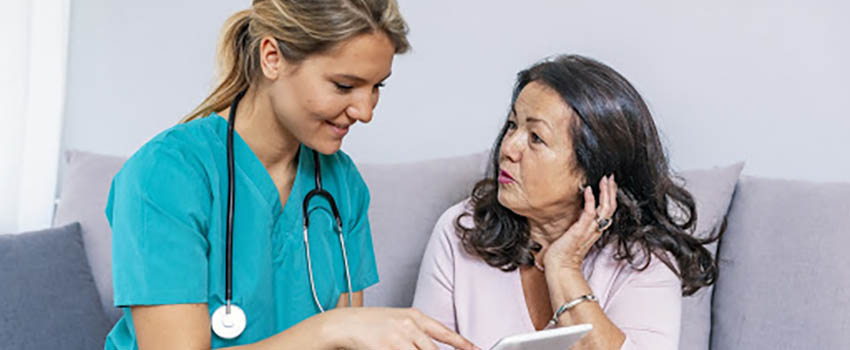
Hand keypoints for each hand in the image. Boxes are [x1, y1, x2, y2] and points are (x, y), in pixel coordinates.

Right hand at [324, 307, 479, 349]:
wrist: (341, 324)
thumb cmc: (367, 323)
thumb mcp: (396, 320)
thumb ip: (414, 332)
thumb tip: (430, 345)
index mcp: (413, 315)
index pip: (443, 331)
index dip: (462, 343)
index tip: (475, 349)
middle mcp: (408, 326)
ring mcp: (397, 339)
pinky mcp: (386, 349)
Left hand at [542, 175, 617, 272]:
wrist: (559, 266)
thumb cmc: (563, 252)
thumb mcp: (574, 233)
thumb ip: (579, 223)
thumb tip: (577, 210)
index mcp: (595, 229)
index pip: (608, 209)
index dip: (610, 196)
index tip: (609, 183)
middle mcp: (595, 229)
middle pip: (611, 207)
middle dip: (611, 190)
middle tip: (610, 177)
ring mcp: (589, 230)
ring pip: (605, 208)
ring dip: (606, 192)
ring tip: (605, 179)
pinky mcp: (580, 230)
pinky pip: (590, 213)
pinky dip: (591, 200)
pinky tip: (588, 189)